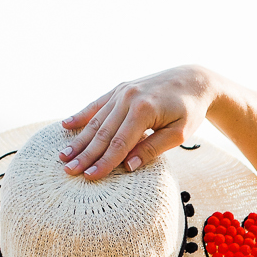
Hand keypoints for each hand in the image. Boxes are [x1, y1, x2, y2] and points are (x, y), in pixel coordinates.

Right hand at [58, 66, 218, 179]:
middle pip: (102, 133)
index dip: (104, 162)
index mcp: (143, 110)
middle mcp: (128, 98)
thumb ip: (153, 148)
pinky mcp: (120, 89)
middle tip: (68, 171)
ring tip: (63, 155)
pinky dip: (82, 115)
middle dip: (85, 154)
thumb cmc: (189, 110)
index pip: (119, 143)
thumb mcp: (179, 133)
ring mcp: (122, 92)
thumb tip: (129, 166)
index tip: (89, 177)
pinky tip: (66, 124)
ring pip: (96, 120)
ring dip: (79, 139)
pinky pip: (97, 104)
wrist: (193, 80)